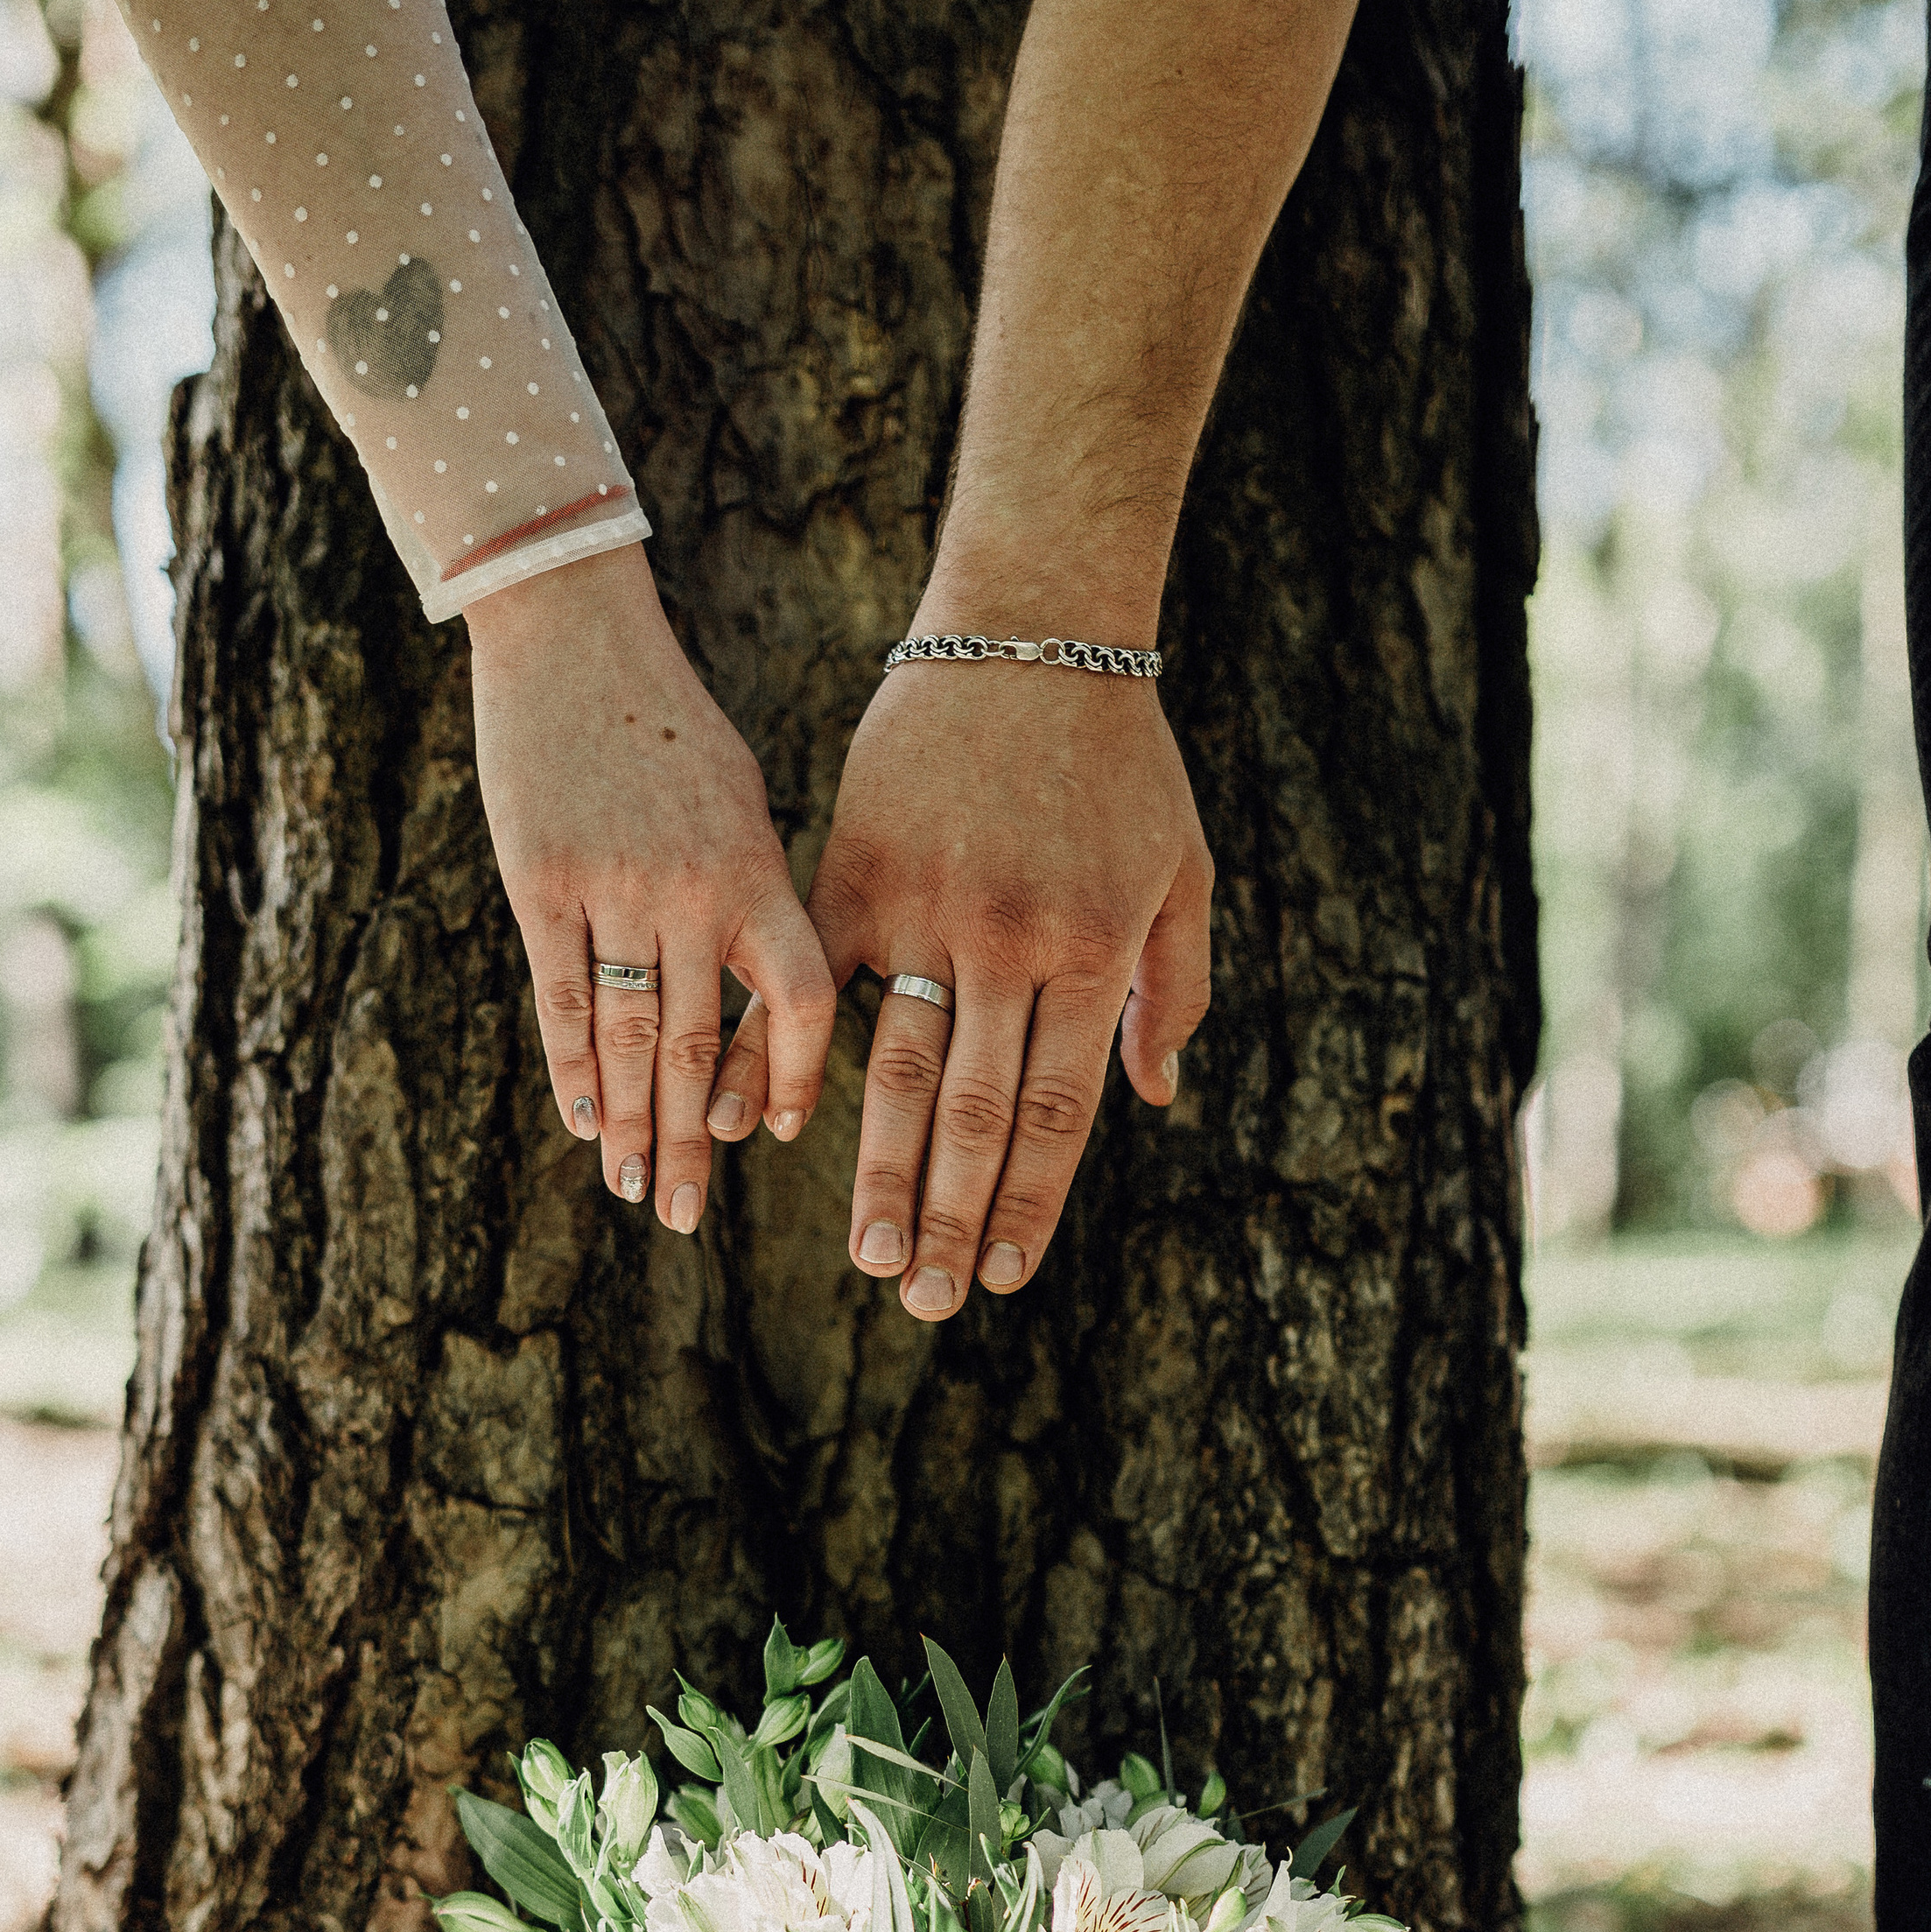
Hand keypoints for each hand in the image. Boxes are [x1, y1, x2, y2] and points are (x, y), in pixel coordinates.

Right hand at [467, 544, 832, 1230]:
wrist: (575, 637)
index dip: (789, 1078)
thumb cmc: (670, 727)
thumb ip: (751, 903)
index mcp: (757, 871)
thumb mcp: (740, 805)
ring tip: (632, 1190)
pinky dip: (572, 1068)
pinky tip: (582, 1122)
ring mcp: (613, 889)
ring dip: (629, 1126)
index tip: (773, 1136)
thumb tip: (756, 1009)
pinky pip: (563, 997)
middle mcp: (691, 890)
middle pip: (699, 1046)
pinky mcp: (542, 883)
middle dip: (692, 1142)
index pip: (793, 1003)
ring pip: (629, 1038)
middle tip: (684, 1218)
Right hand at [713, 644, 1210, 1315]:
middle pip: (971, 1114)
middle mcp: (1006, 944)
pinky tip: (750, 1131)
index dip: (1025, 1204)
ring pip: (894, 1071)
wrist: (1033, 628)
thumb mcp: (1180, 871)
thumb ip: (1170, 989)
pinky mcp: (852, 871)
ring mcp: (922, 908)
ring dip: (876, 1174)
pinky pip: (809, 987)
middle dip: (946, 1219)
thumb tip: (1155, 1099)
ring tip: (866, 1255)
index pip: (1056, 1114)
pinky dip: (779, 1063)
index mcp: (1089, 954)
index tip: (998, 1278)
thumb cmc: (1121, 758)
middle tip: (922, 1303)